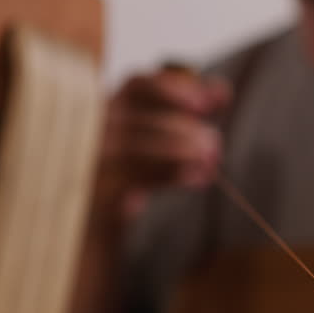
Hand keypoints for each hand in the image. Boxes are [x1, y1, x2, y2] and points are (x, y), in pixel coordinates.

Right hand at [91, 66, 230, 222]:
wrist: (96, 226)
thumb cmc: (131, 175)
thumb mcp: (159, 140)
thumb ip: (187, 111)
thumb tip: (223, 92)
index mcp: (108, 109)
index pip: (138, 86)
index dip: (176, 90)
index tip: (210, 104)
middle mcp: (93, 130)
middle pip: (140, 117)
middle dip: (185, 128)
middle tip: (214, 144)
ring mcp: (90, 162)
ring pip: (136, 147)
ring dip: (182, 151)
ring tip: (209, 162)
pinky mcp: (97, 194)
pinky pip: (134, 179)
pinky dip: (172, 175)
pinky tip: (197, 179)